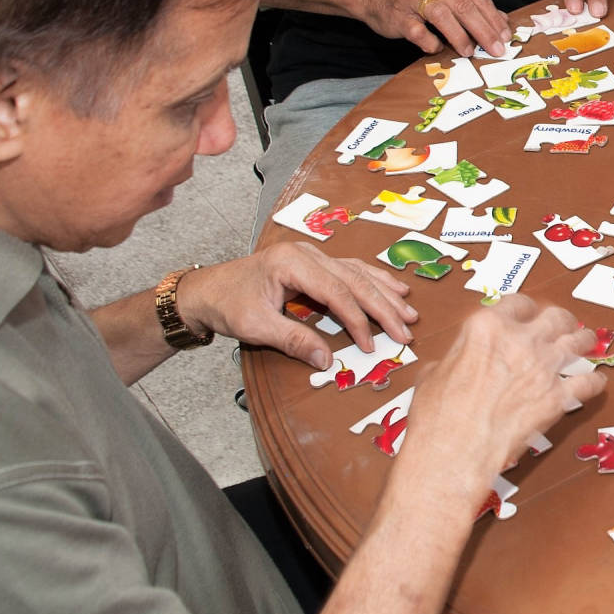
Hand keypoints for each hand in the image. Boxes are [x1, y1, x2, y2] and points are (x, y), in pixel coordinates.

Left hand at [180, 244, 418, 368]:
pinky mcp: (312, 262)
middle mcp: (306, 253)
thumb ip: (294, 341)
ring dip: (385, 291)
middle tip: (406, 328)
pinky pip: (350, 269)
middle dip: (383, 306)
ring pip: (357, 272)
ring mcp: (311, 255)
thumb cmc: (227, 305)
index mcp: (291, 263)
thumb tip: (328, 360)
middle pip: (354, 279)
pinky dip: (373, 281)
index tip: (371, 344)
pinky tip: (391, 287)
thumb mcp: (256, 327)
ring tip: (409, 308)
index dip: (357, 320)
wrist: (204, 290)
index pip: (337, 292)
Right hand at [358, 0, 510, 57]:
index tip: (505, 35)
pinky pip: (418, 33)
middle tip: (496, 49)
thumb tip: (501, 21)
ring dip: (460, 37)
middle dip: (484, 30)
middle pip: (464, 6)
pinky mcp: (397, 15)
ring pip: (443, 16)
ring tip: (470, 52)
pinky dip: (431, 42)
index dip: (493, 17)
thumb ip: (470, 1)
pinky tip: (438, 48)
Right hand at [396, 297, 603, 495]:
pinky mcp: (557, 398)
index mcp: (486, 327)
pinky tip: (596, 382)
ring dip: (584, 342)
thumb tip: (454, 364)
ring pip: (578, 342)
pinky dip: (595, 382)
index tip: (530, 314)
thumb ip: (454, 359)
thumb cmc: (437, 418)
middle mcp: (520, 340)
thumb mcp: (433, 374)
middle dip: (562, 321)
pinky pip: (589, 383)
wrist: (453, 454)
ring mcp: (543, 367)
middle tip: (564, 326)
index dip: (526, 309)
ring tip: (586, 344)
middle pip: (555, 317)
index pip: (517, 304)